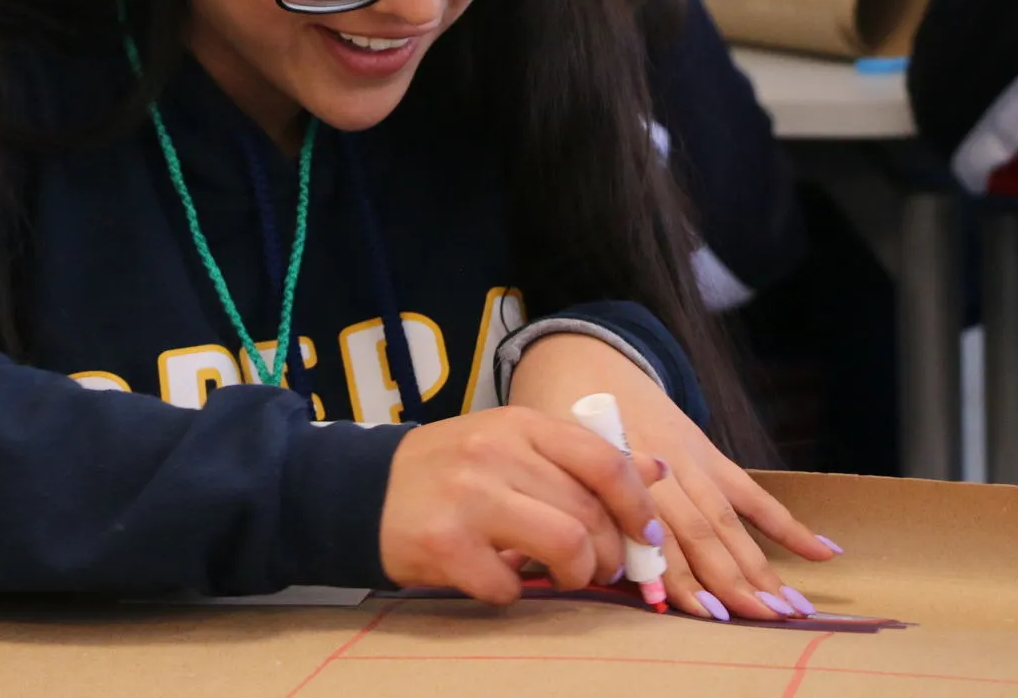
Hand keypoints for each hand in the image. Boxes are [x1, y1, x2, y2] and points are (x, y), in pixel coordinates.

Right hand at [379, 405, 667, 603]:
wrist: (362, 491)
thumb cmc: (449, 471)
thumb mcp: (511, 444)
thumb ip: (579, 457)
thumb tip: (656, 469)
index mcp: (517, 424)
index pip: (603, 460)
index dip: (638, 505)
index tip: (649, 535)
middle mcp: (495, 453)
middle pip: (589, 512)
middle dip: (609, 553)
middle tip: (599, 568)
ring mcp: (469, 498)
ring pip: (564, 546)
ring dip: (574, 575)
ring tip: (561, 578)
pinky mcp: (445, 544)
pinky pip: (509, 585)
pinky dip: (512, 592)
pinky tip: (497, 578)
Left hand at [505, 334, 839, 620]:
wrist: (584, 363)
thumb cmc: (560, 425)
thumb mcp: (554, 461)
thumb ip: (571, 507)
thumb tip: (577, 567)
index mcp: (619, 473)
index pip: (653, 532)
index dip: (678, 573)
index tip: (704, 610)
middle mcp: (661, 469)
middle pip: (700, 533)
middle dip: (732, 581)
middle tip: (763, 620)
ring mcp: (690, 461)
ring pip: (728, 520)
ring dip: (759, 565)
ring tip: (790, 606)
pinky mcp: (709, 454)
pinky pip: (750, 492)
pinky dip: (785, 523)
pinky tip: (821, 551)